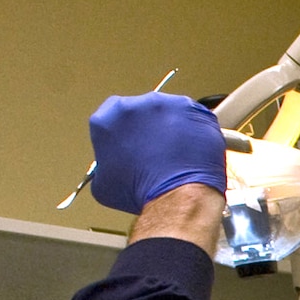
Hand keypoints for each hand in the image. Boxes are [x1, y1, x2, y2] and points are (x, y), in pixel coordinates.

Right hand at [90, 92, 226, 214]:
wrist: (176, 196)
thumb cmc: (140, 193)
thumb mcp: (104, 186)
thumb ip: (103, 167)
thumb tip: (110, 169)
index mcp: (109, 116)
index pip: (113, 116)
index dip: (124, 133)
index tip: (131, 146)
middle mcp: (137, 102)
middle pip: (143, 112)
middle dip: (150, 130)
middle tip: (157, 156)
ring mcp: (169, 103)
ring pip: (170, 114)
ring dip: (173, 130)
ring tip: (178, 159)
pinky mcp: (195, 110)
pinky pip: (196, 120)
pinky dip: (196, 134)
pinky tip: (194, 154)